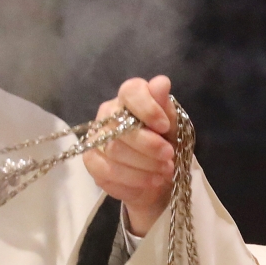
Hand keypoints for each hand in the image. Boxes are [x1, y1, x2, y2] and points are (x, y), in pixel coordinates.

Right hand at [83, 75, 175, 237]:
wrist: (158, 174)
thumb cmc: (165, 143)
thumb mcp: (173, 125)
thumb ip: (165, 106)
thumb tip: (162, 83)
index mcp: (129, 98)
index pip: (131, 91)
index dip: (148, 108)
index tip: (165, 126)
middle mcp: (108, 113)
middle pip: (121, 127)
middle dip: (149, 145)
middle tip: (169, 156)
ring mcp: (96, 137)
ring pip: (115, 151)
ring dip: (144, 165)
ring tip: (164, 171)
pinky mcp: (92, 161)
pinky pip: (108, 171)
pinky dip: (133, 179)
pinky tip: (150, 181)